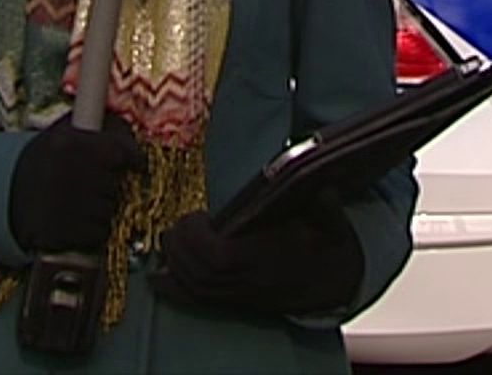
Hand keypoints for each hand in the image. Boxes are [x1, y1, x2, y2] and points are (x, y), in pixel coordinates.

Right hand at [8, 112, 143, 252]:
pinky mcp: (65, 233)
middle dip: (108, 184)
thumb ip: (97, 127)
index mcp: (70, 143)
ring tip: (75, 200)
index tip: (135, 163)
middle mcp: (71, 172)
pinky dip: (91, 230)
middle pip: (116, 183)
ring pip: (110, 209)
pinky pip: (99, 233)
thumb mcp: (61, 134)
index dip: (131, 158)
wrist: (1, 197)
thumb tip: (130, 136)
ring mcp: (68, 204)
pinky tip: (72, 219)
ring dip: (100, 208)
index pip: (122, 150)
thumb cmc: (38, 163)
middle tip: (87, 183)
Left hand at [154, 201, 364, 315]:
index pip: (221, 257)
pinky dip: (174, 290)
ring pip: (196, 286)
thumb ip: (327, 208)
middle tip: (176, 224)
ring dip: (174, 263)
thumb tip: (325, 190)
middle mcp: (250, 280)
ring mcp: (241, 293)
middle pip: (200, 272)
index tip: (196, 216)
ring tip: (167, 240)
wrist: (334, 282)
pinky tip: (157, 279)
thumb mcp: (333, 224)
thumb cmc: (328, 248)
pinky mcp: (235, 300)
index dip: (199, 239)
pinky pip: (199, 301)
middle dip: (180, 247)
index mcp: (268, 259)